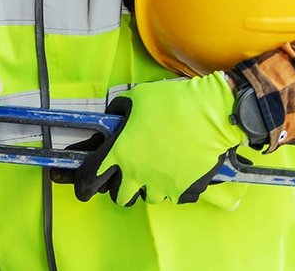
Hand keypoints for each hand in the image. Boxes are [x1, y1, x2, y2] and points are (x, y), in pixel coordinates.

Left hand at [75, 72, 243, 207]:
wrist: (211, 114)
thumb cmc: (172, 103)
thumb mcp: (135, 98)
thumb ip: (118, 111)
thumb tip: (113, 117)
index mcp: (120, 152)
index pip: (90, 179)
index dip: (83, 183)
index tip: (84, 185)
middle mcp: (137, 174)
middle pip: (119, 198)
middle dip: (120, 188)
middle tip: (127, 175)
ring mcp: (162, 186)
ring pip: (147, 197)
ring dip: (148, 186)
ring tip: (157, 167)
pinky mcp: (184, 191)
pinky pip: (173, 196)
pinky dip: (173, 186)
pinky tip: (177, 169)